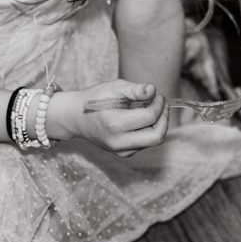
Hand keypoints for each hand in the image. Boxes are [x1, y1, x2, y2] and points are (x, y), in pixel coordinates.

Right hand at [52, 80, 167, 155]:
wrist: (76, 117)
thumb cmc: (95, 99)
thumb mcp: (113, 87)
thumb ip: (135, 89)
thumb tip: (153, 90)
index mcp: (115, 123)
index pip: (150, 117)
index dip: (159, 104)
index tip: (159, 95)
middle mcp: (118, 141)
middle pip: (157, 137)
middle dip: (164, 119)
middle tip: (162, 104)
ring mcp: (120, 150)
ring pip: (152, 141)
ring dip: (157, 124)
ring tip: (149, 109)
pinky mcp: (123, 154)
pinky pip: (144, 144)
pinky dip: (148, 131)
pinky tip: (141, 119)